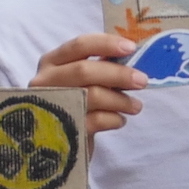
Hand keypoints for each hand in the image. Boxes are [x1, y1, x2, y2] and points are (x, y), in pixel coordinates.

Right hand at [31, 30, 150, 130]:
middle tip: (142, 80)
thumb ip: (98, 66)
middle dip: (118, 74)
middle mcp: (46, 81)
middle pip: (84, 70)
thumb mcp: (79, 81)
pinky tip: (120, 120)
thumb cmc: (73, 104)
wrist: (56, 144)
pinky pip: (97, 120)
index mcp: (51, 62)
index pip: (79, 45)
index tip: (132, 48)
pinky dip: (114, 119)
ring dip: (121, 100)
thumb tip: (130, 56)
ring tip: (135, 106)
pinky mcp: (63, 130)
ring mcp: (52, 105)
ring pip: (92, 95)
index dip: (106, 44)